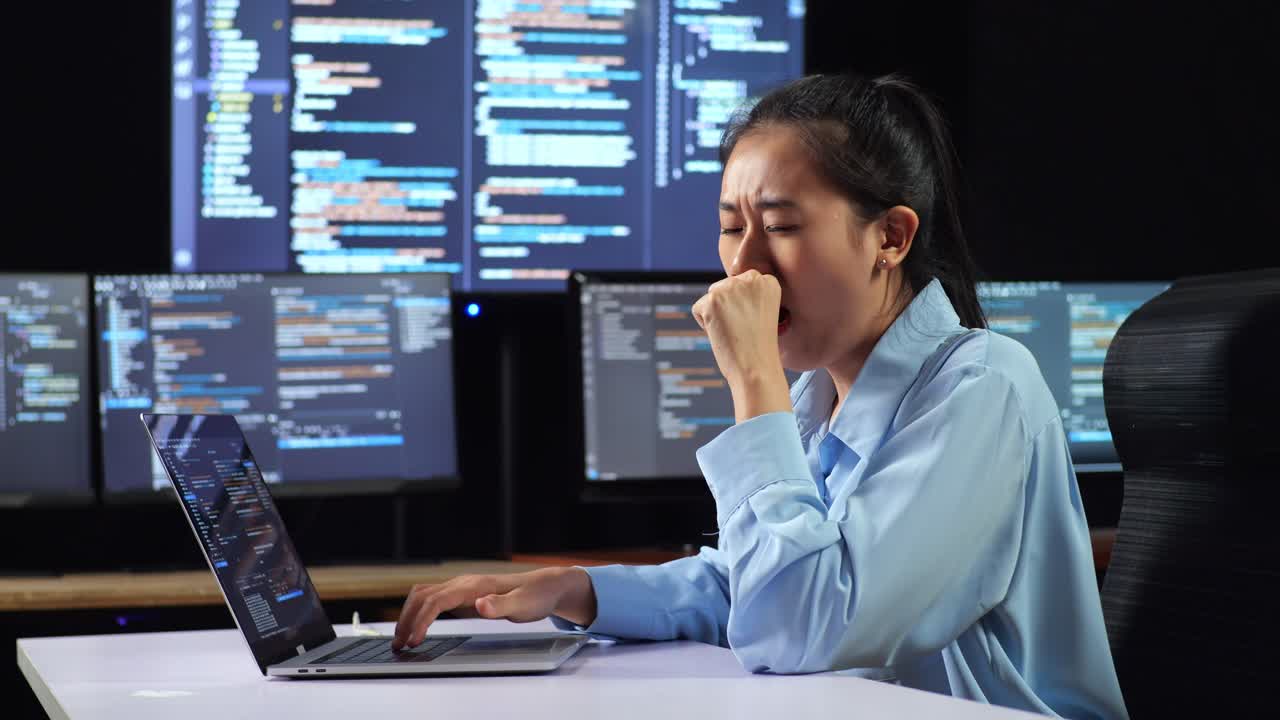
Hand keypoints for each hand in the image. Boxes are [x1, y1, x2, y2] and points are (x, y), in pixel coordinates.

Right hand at [391, 567, 595, 649]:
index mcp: (474, 585)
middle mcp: (463, 583)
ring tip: (401, 639)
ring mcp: (461, 587)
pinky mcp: (463, 595)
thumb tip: (479, 604)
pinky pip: (432, 600)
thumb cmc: (535, 596)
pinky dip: (418, 612)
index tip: (414, 640)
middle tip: (399, 645)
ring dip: (409, 614)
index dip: (422, 620)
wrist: (545, 586)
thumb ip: (500, 605)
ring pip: (424, 595)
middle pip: (423, 596)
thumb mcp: (523, 604)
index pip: (437, 600)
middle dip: (407, 619)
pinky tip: (417, 628)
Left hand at [691, 270, 790, 420]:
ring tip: (734, 331)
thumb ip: (746, 294)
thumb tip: (719, 289)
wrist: (756, 368)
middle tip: (743, 329)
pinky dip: (704, 324)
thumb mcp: (761, 311)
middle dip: (728, 307)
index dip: (743, 306)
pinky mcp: (711, 300)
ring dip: (716, 314)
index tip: (753, 322)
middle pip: (725, 286)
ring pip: (711, 296)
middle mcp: (751, 279)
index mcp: (768, 281)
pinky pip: (698, 309)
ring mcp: (730, 287)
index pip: (742, 283)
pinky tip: (722, 334)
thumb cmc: (759, 346)